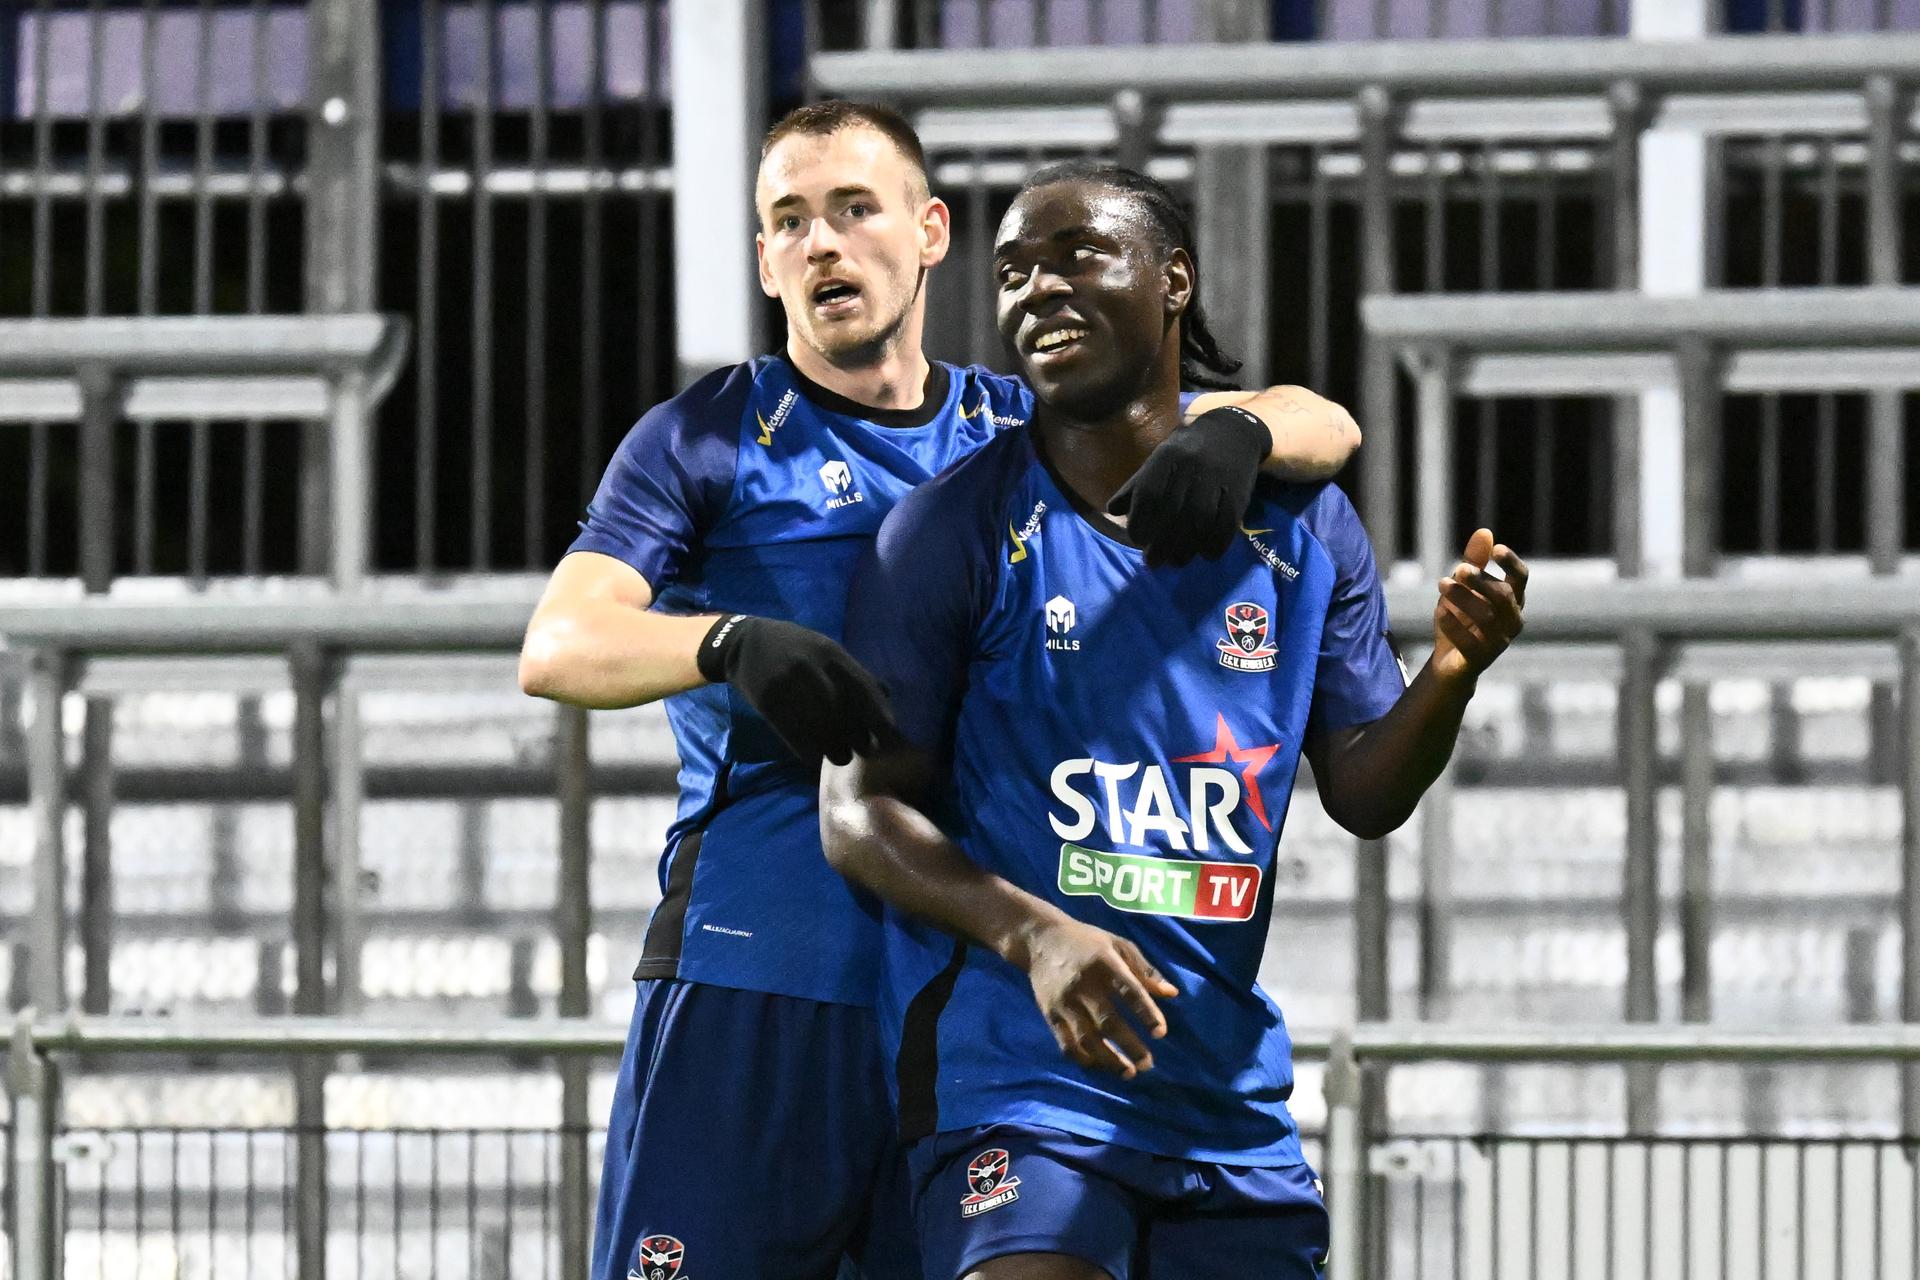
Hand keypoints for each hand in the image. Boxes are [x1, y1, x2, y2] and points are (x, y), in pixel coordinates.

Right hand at [696, 614, 897, 766]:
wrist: (742, 643)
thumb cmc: (793, 647)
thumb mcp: (825, 648)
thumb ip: (854, 670)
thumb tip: (887, 695)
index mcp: (830, 653)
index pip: (863, 687)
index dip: (878, 713)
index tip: (888, 732)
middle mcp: (811, 667)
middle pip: (845, 712)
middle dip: (859, 735)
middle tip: (864, 747)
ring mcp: (788, 685)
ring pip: (821, 728)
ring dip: (836, 749)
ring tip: (841, 755)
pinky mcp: (768, 702)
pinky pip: (795, 735)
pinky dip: (809, 752)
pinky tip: (816, 757)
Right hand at [1015, 916, 1178, 1077]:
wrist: (1040, 940)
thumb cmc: (1087, 942)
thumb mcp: (1118, 945)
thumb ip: (1145, 970)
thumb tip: (1172, 993)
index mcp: (1104, 964)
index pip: (1129, 991)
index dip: (1146, 1013)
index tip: (1160, 1033)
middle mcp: (1083, 985)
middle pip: (1108, 1022)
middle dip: (1130, 1046)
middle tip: (1148, 1064)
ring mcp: (1064, 1002)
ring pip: (1087, 1039)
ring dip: (1109, 1060)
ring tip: (1129, 1073)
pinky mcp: (1050, 1014)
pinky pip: (1067, 1044)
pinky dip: (1084, 1059)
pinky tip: (1100, 1065)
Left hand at [1107, 404, 1267, 566]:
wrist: (1231, 433)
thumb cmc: (1186, 452)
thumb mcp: (1157, 460)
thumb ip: (1135, 486)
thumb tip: (1114, 511)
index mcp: (1166, 458)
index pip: (1149, 494)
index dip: (1140, 521)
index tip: (1137, 540)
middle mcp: (1191, 467)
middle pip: (1174, 513)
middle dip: (1161, 543)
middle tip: (1153, 562)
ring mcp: (1217, 480)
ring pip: (1200, 521)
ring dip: (1186, 548)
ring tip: (1176, 561)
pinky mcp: (1239, 493)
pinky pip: (1226, 525)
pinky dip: (1215, 544)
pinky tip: (1205, 553)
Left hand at [1431, 529, 1527, 683]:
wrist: (1449, 660)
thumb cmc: (1461, 617)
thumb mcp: (1463, 586)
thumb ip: (1474, 561)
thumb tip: (1485, 531)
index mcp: (1512, 600)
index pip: (1521, 578)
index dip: (1511, 563)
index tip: (1496, 549)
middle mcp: (1512, 620)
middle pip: (1503, 595)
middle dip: (1481, 580)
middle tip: (1458, 567)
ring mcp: (1499, 642)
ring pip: (1487, 617)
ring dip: (1464, 597)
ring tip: (1441, 583)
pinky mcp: (1480, 659)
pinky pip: (1471, 643)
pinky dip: (1454, 626)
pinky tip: (1439, 611)